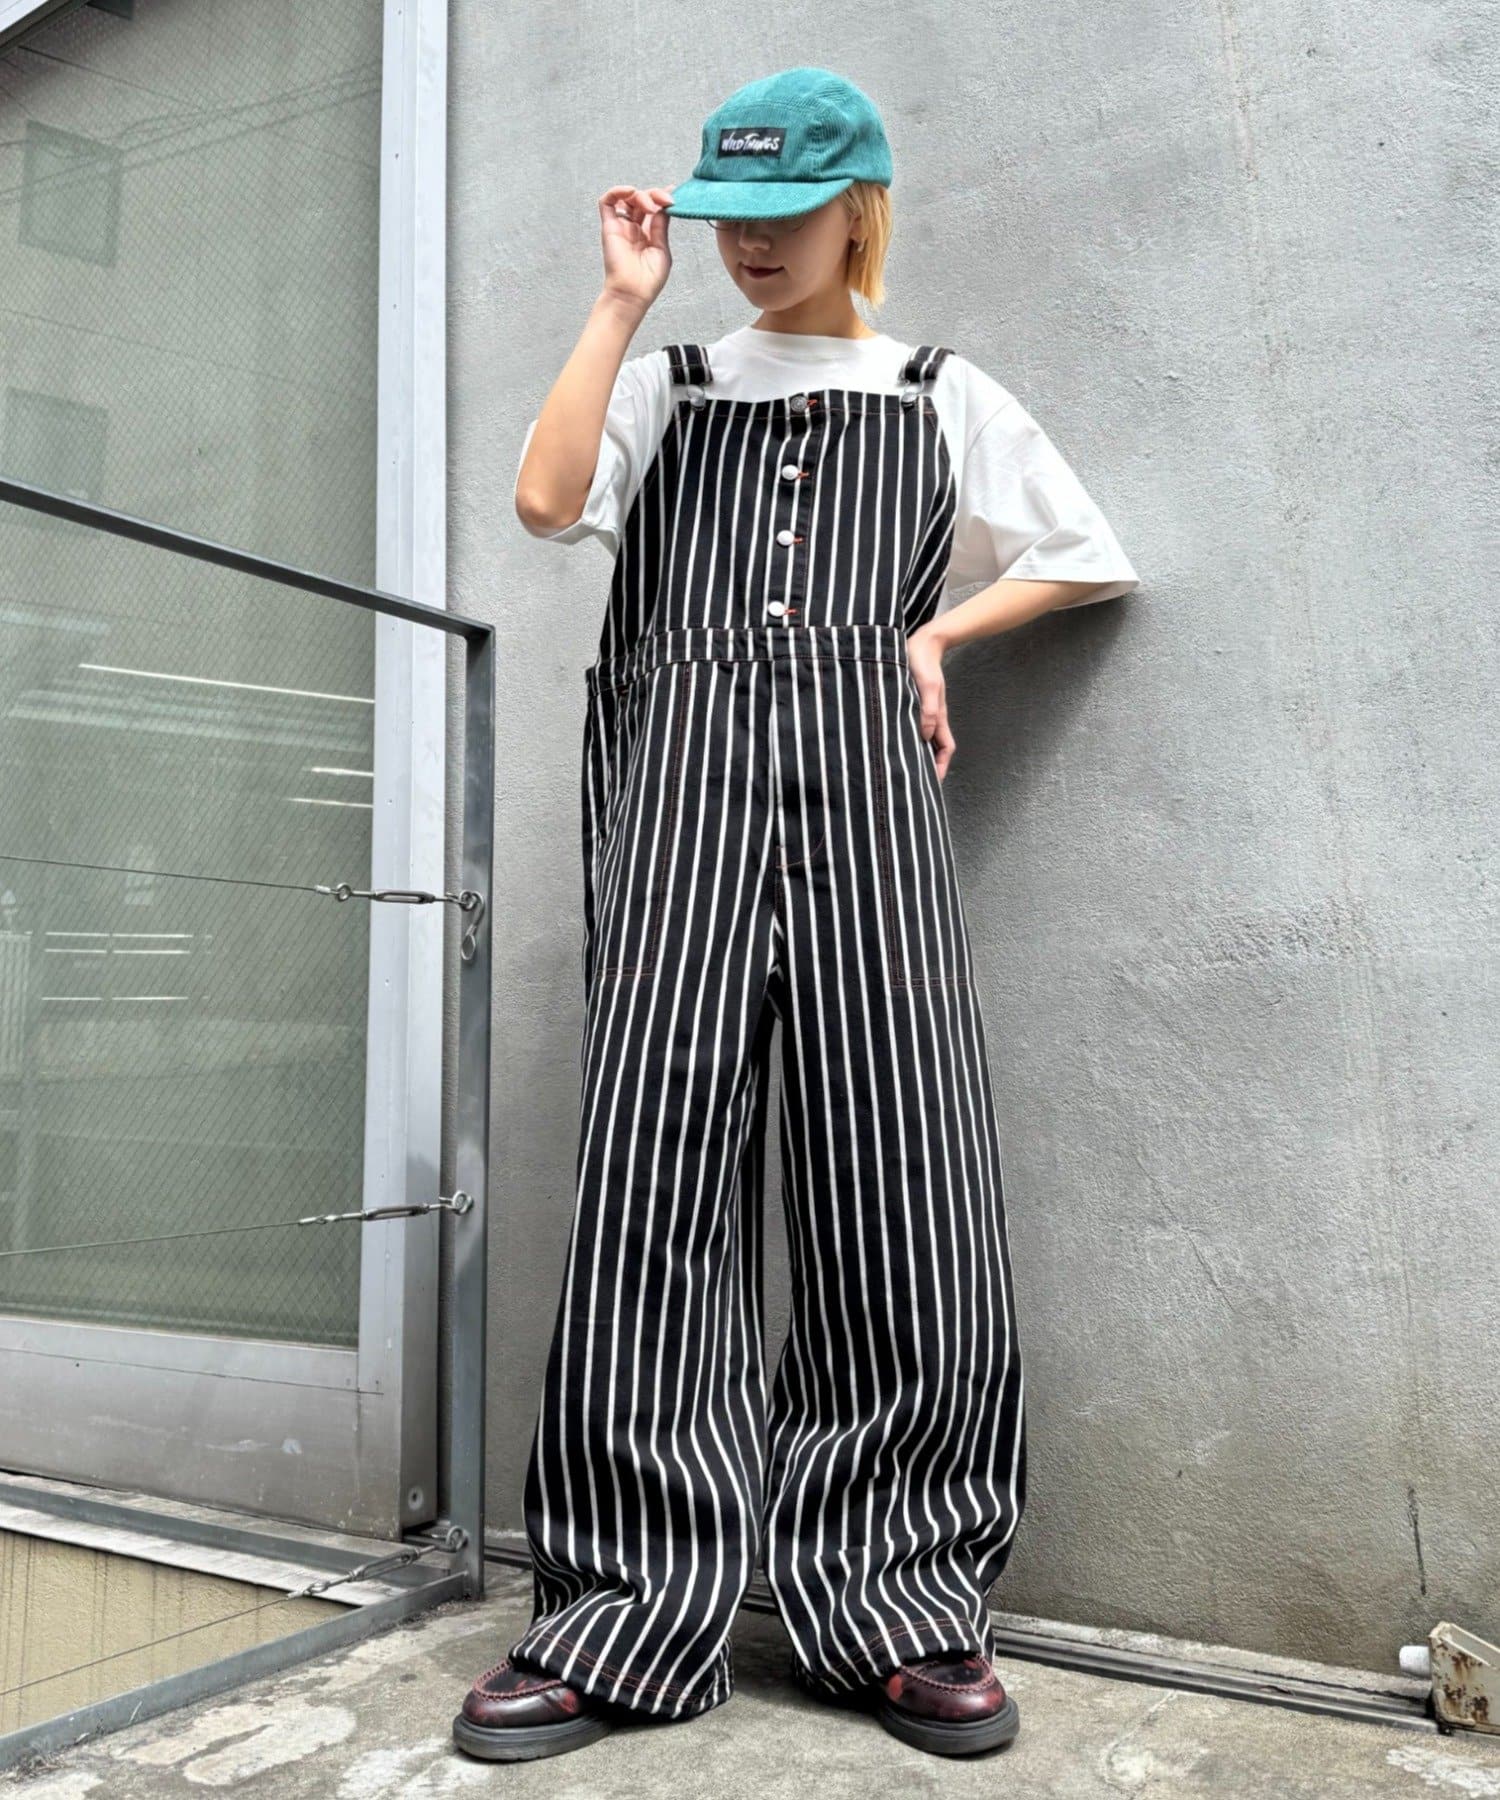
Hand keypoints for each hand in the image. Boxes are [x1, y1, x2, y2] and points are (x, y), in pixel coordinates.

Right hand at [599, 185, 673, 313]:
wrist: (632, 293)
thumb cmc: (648, 280)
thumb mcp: (662, 248)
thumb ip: (661, 225)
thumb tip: (665, 204)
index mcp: (648, 234)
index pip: (654, 207)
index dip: (662, 197)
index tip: (673, 195)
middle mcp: (634, 228)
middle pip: (642, 199)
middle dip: (655, 195)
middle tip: (665, 201)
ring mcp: (621, 227)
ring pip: (627, 197)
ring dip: (640, 195)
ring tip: (649, 206)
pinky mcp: (608, 227)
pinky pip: (607, 202)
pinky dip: (617, 191)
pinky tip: (630, 192)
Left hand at [904, 626, 955, 781]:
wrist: (922, 643)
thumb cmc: (923, 663)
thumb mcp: (926, 686)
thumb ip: (927, 710)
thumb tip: (924, 736)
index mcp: (938, 716)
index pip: (945, 748)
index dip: (941, 766)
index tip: (932, 782)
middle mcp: (930, 717)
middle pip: (933, 748)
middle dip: (927, 766)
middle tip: (913, 782)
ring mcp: (921, 711)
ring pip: (921, 739)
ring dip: (915, 753)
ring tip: (901, 768)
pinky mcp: (910, 704)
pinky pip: (910, 726)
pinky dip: (905, 736)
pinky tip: (892, 741)